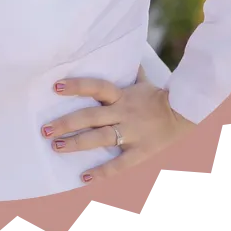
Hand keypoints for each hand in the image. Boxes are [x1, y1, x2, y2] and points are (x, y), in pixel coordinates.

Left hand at [40, 67, 194, 183]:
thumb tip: (123, 52)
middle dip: (66, 123)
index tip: (56, 86)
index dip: (77, 86)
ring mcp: (131, 133)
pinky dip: (102, 172)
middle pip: (90, 116)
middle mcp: (123, 113)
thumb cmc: (159, 99)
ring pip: (99, 138)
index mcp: (122, 96)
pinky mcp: (140, 152)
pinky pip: (119, 164)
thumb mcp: (143, 82)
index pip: (96, 87)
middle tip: (45, 129)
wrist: (185, 116)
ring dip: (76, 144)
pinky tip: (84, 177)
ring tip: (56, 147)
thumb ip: (129, 72)